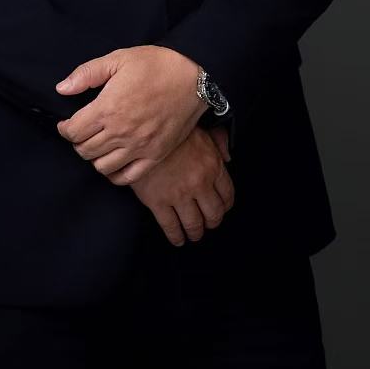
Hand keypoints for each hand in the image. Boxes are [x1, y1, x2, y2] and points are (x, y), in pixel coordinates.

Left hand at [55, 45, 206, 183]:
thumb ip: (87, 74)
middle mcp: (121, 132)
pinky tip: (114, 162)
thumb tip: (62, 88)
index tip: (67, 124)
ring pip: (102, 166)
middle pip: (84, 150)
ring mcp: (139, 147)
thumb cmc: (156, 65)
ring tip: (98, 145)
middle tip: (82, 133)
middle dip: (78, 142)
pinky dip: (115, 174)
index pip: (73, 131)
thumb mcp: (118, 59)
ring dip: (94, 158)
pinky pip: (128, 177)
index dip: (64, 129)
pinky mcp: (155, 155)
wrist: (194, 77)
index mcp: (108, 108)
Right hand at [130, 126, 234, 245]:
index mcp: (212, 166)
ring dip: (196, 233)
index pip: (227, 194)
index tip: (221, 209)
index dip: (225, 206)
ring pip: (194, 224)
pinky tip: (177, 239)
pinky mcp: (157, 202)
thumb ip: (219, 142)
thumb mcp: (202, 129)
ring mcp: (178, 195)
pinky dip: (176, 237)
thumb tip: (228, 157)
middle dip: (212, 222)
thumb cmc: (171, 129)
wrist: (141, 132)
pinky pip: (171, 226)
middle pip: (214, 213)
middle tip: (209, 224)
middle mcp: (199, 184)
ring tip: (194, 235)